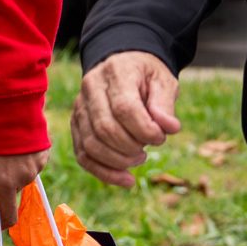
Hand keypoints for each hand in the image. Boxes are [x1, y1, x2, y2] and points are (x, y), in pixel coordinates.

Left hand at [0, 150, 48, 227]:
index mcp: (4, 183)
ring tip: (6, 152)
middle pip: (14, 192)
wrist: (8, 108)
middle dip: (5, 186)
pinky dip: (26, 161)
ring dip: (16, 172)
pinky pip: (34, 166)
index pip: (8, 216)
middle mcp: (24, 179)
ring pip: (24, 178)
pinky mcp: (43, 156)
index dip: (1, 222)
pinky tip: (17, 146)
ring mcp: (36, 167)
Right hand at [70, 50, 180, 187]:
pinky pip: (83, 155)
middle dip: (132, 148)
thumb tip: (169, 128)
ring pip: (91, 145)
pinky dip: (104, 173)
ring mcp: (79, 108)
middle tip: (149, 148)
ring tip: (140, 158)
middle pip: (105, 129)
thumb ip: (165, 104)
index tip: (161, 137)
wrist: (123, 65)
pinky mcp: (76, 126)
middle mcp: (91, 89)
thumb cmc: (146, 75)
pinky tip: (126, 180)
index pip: (124, 108)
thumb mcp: (163, 80)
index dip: (144, 130)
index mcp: (116, 72)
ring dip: (119, 162)